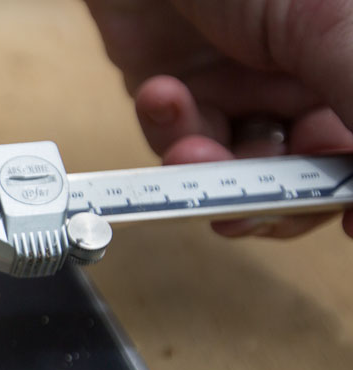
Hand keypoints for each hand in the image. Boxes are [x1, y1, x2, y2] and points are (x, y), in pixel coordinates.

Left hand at [83, 0, 352, 237]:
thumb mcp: (333, 24)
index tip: (344, 216)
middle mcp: (316, 78)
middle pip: (314, 176)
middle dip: (284, 187)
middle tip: (263, 174)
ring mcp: (251, 88)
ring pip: (245, 174)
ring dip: (216, 171)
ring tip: (194, 145)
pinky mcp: (187, 95)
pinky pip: (185, 145)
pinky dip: (172, 132)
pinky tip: (165, 94)